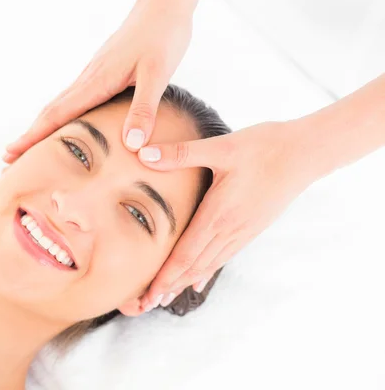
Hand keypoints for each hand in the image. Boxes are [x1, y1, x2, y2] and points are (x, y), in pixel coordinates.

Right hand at [4, 0, 199, 160]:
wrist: (163, 6)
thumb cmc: (162, 36)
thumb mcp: (158, 74)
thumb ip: (144, 109)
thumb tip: (132, 144)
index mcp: (97, 81)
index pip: (57, 115)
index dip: (34, 137)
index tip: (12, 154)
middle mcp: (88, 79)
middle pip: (50, 112)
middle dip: (29, 136)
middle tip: (9, 159)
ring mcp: (92, 75)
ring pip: (60, 105)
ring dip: (42, 127)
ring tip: (30, 147)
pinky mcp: (101, 72)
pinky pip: (73, 99)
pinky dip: (60, 116)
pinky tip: (64, 125)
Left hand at [139, 120, 319, 310]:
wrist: (306, 153)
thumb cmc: (265, 146)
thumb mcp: (223, 146)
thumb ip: (182, 153)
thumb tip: (144, 154)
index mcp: (219, 213)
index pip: (186, 254)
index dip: (165, 275)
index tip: (148, 294)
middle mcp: (230, 229)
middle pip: (194, 266)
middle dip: (169, 285)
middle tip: (146, 304)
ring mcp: (243, 231)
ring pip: (208, 264)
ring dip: (185, 281)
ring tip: (166, 296)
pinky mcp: (251, 228)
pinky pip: (224, 256)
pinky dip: (206, 270)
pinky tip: (198, 281)